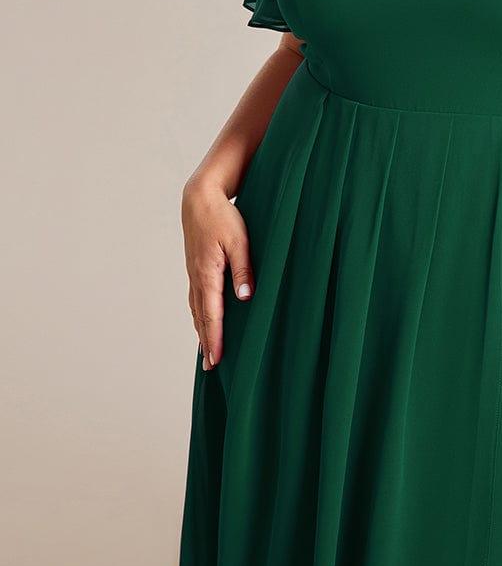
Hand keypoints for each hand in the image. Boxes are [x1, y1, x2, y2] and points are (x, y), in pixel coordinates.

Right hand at [181, 176, 254, 370]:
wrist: (200, 197)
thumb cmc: (223, 216)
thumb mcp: (239, 240)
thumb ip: (243, 269)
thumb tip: (244, 298)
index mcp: (207, 273)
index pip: (211, 314)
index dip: (214, 338)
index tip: (216, 359)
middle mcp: (196, 277)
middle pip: (201, 317)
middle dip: (206, 342)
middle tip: (211, 368)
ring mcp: (193, 272)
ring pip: (196, 309)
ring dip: (201, 331)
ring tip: (205, 352)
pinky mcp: (195, 266)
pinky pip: (196, 297)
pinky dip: (198, 314)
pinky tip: (202, 319)